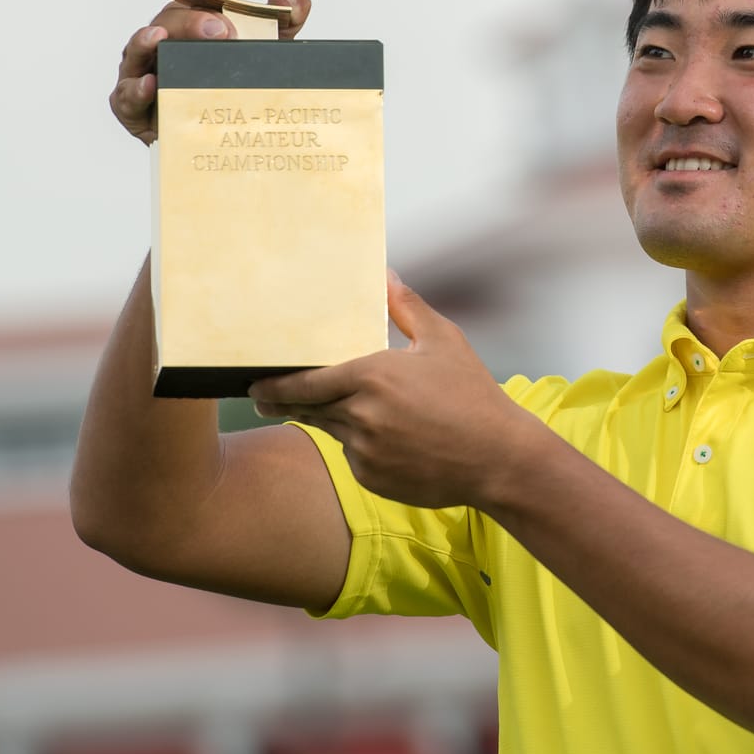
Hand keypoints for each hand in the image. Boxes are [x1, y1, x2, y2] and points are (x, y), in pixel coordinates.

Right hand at [109, 0, 310, 144]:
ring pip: (137, 52)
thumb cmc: (242, 88)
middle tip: (219, 30)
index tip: (227, 2)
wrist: (231, 142)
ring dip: (145, 42)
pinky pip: (125, 96)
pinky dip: (134, 90)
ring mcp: (143, 72)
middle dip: (189, 22)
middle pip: (167, 21)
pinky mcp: (132, 108)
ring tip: (158, 38)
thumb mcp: (272, 51)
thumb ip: (288, 18)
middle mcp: (164, 43)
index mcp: (191, 23)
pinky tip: (149, 85)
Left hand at [248, 272, 545, 508]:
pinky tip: (390, 441)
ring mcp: (365, 451)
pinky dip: (361, 448)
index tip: (255, 385)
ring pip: (332, 432)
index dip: (276, 385)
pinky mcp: (373, 478)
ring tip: (349, 412)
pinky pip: (354, 458)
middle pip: (309, 409)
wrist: (498, 457)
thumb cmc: (472, 394)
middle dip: (285, 403)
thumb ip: (407, 307)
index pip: (306, 382)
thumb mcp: (443, 341)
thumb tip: (386, 275)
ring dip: (332, 421)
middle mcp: (361, 415)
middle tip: (266, 398)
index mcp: (372, 376)